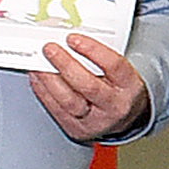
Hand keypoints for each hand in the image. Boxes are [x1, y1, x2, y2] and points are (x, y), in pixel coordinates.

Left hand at [30, 31, 149, 141]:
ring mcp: (96, 122)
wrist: (125, 118)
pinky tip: (39, 78)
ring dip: (50, 79)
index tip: (73, 39)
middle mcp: (115, 107)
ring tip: (40, 64)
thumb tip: (69, 41)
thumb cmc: (120, 89)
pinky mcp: (77, 129)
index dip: (93, 50)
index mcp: (130, 88)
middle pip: (88, 86)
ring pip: (69, 101)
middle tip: (50, 49)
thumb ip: (98, 57)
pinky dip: (44, 91)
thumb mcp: (120, 72)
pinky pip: (56, 110)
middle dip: (65, 65)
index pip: (114, 66)